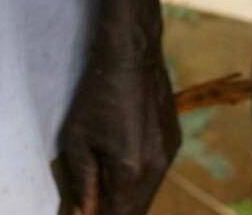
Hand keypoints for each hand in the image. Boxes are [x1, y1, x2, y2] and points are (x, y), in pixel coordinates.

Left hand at [56, 47, 178, 214]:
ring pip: (148, 193)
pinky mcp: (174, 141)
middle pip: (136, 211)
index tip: (83, 210)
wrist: (132, 52)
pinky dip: (140, 177)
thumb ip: (82, 182)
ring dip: (128, 196)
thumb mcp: (77, 137)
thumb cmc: (97, 92)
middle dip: (113, 210)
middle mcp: (156, 167)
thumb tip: (83, 214)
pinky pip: (157, 173)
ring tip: (105, 180)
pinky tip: (123, 159)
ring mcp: (169, 154)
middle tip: (93, 199)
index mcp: (130, 171)